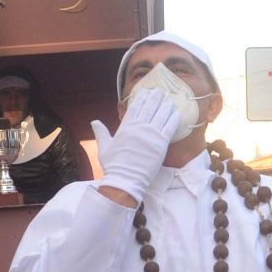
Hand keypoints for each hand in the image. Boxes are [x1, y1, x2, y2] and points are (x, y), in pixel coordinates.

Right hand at [91, 87, 180, 203]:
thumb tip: (94, 122)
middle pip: (150, 107)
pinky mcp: (161, 144)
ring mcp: (151, 134)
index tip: (146, 91)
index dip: (142, 97)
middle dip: (155, 97)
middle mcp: (139, 127)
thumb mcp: (104, 147)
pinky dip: (173, 119)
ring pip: (161, 114)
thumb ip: (101, 132)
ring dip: (166, 105)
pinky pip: (170, 127)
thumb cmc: (114, 165)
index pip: (135, 107)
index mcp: (126, 126)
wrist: (125, 181)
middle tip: (160, 91)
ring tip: (170, 99)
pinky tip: (177, 113)